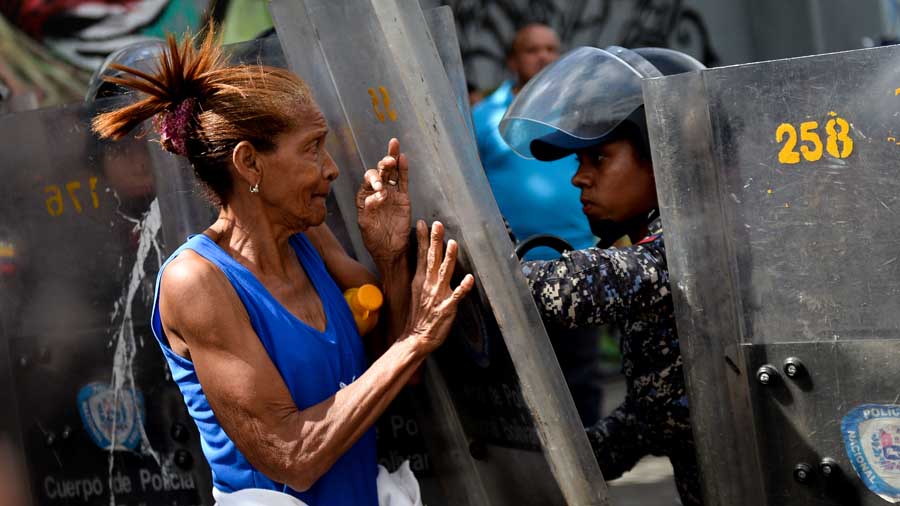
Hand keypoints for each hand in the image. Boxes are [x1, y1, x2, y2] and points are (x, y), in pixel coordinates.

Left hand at [356, 138, 410, 262]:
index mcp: (364, 196)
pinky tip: (403, 158)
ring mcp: (391, 194)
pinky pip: (403, 181)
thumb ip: (368, 209)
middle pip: (380, 172)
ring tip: (394, 147)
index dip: (374, 181)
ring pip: (392, 172)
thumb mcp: (366, 226)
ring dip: (392, 159)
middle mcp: (377, 192)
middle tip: (388, 161)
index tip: (380, 190)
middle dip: (383, 165)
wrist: (390, 250)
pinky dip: (403, 170)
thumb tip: (377, 195)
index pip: (368, 181)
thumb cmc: (374, 239)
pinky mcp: (403, 198)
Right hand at [403, 221, 474, 353]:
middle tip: (438, 225)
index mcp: (420, 280)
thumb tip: (424, 261)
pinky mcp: (447, 308)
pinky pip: (456, 296)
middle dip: (435, 241)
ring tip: (453, 244)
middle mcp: (428, 285)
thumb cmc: (417, 316)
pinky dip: (462, 287)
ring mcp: (438, 296)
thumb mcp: (415, 292)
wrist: (416, 337)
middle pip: (432, 259)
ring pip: (444, 273)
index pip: (421, 255)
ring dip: (449, 258)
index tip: (422, 223)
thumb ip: (422, 276)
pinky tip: (469, 279)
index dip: (422, 239)